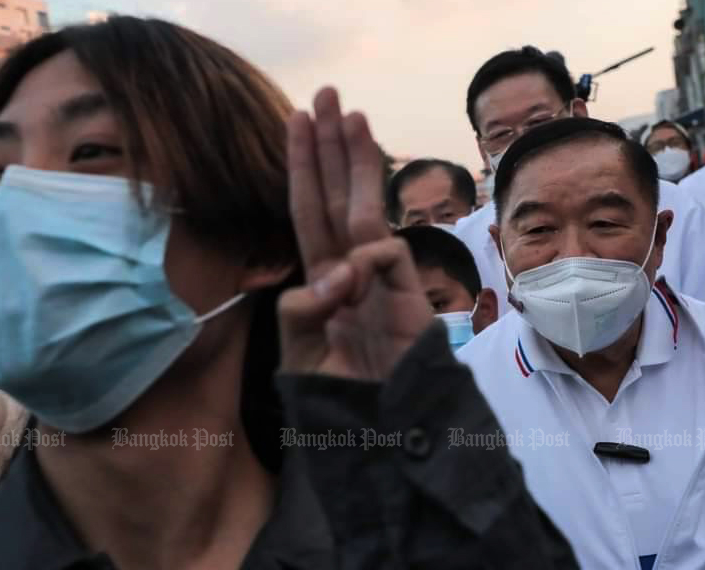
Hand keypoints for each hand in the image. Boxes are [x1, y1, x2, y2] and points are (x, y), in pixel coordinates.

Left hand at [279, 87, 433, 379]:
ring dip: (358, 165)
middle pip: (339, 197)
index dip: (303, 167)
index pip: (309, 211)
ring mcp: (380, 281)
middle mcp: (351, 270)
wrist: (381, 432)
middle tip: (328, 95)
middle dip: (333, 147)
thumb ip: (300, 310)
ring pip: (366, 212)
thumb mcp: (300, 353)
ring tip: (352, 116)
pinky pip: (384, 260)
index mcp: (323, 277)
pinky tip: (352, 270)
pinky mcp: (408, 298)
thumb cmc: (341, 394)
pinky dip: (366, 258)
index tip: (297, 121)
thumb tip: (335, 271)